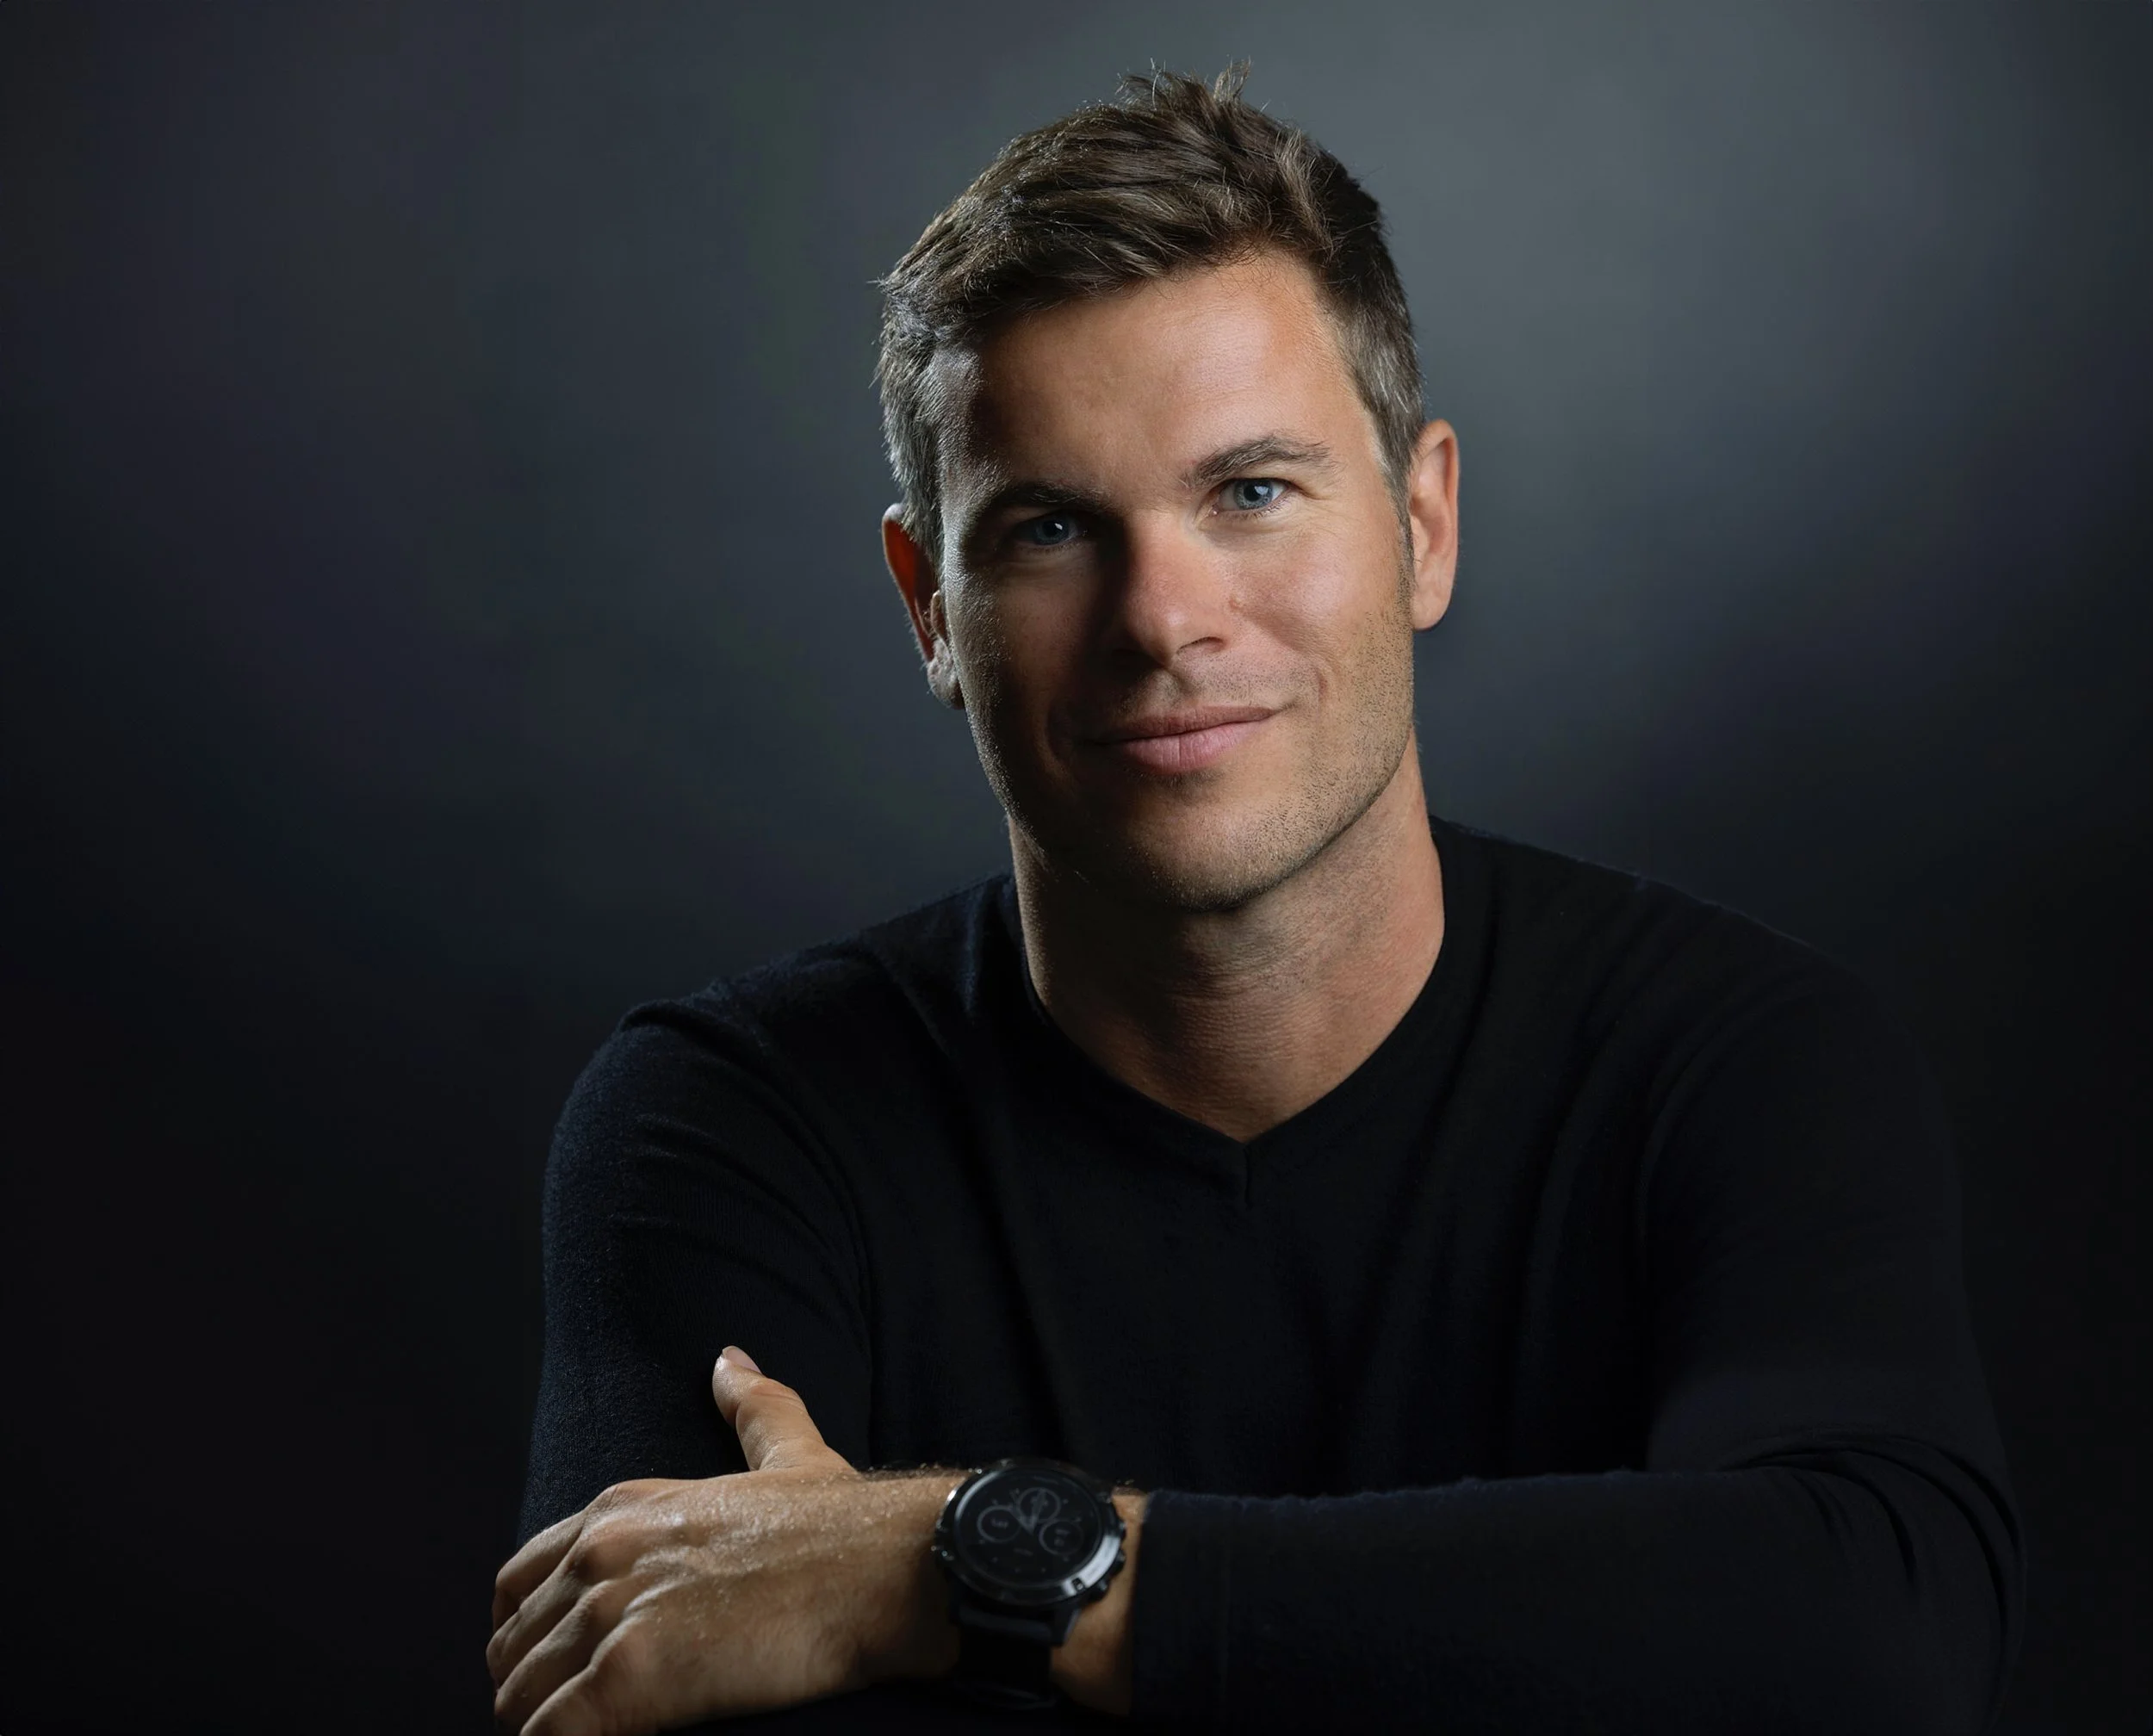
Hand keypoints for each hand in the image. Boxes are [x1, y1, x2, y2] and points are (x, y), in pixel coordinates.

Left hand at [486, 1348, 962, 1733]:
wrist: (885, 1567)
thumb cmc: (844, 1524)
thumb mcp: (790, 1450)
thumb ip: (750, 1405)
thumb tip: (729, 1359)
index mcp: (623, 1508)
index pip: (520, 1580)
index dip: (530, 1630)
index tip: (561, 1665)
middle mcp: (601, 1554)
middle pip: (510, 1643)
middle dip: (532, 1686)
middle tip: (574, 1714)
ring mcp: (611, 1616)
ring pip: (518, 1696)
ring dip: (541, 1724)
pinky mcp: (629, 1680)